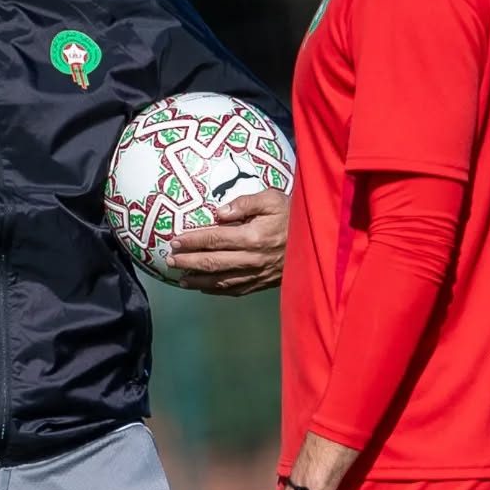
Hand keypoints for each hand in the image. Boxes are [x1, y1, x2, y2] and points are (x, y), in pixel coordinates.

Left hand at [166, 187, 288, 294]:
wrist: (319, 240)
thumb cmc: (292, 214)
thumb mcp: (272, 199)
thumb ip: (244, 203)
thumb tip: (218, 213)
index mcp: (253, 237)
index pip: (214, 239)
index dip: (192, 241)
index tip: (175, 241)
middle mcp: (252, 259)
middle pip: (212, 262)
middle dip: (188, 262)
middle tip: (170, 260)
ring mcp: (258, 274)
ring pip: (221, 281)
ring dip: (198, 281)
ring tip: (180, 279)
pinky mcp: (263, 283)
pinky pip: (236, 290)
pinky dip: (217, 290)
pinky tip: (204, 288)